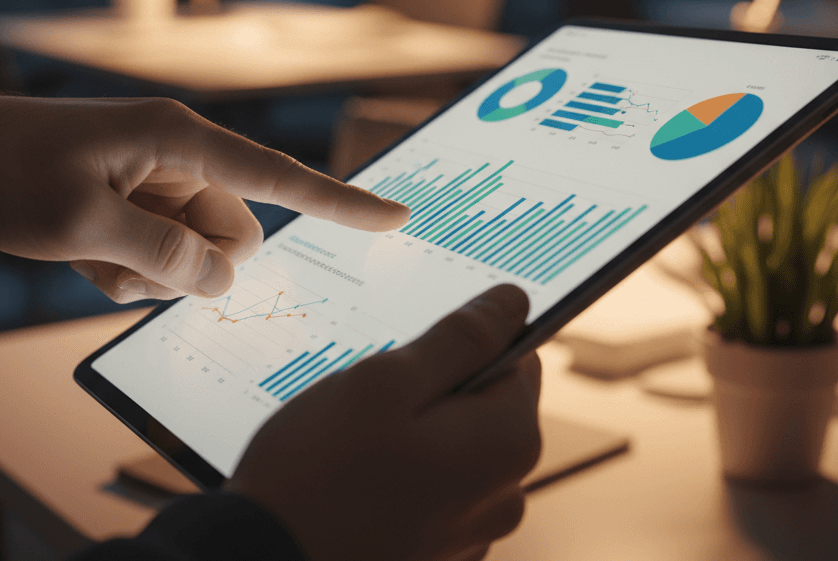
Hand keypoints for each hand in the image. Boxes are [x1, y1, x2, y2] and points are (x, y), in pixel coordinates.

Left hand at [0, 94, 406, 301]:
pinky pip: (164, 256)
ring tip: (89, 252)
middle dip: (190, 264)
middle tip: (123, 260)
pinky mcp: (142, 204)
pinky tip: (83, 251)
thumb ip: (162, 255)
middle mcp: (182, 157)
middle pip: (234, 233)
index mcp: (180, 138)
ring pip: (197, 252)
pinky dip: (128, 269)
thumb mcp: (79, 224)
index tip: (395, 216)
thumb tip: (224, 277)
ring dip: (150, 272)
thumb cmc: (8, 171)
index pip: (276, 176)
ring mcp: (162, 182)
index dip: (340, 201)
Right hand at [228, 284, 541, 560]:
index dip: (464, 343)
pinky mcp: (439, 557)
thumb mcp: (387, 381)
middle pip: (488, 405)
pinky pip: (437, 491)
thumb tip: (512, 303)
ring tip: (358, 445)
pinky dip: (406, 475)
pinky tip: (357, 483)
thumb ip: (460, 339)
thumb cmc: (319, 473)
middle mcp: (506, 496)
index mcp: (507, 443)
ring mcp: (473, 535)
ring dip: (418, 432)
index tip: (413, 355)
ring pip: (458, 447)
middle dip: (438, 389)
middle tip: (374, 401)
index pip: (518, 357)